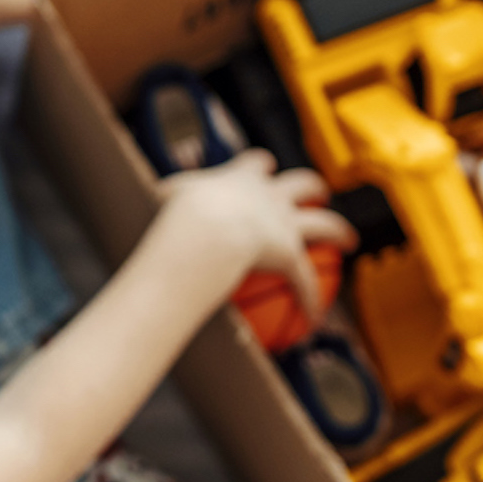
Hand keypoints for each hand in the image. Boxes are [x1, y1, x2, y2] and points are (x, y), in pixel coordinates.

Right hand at [157, 150, 358, 319]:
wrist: (203, 230)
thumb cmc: (174, 216)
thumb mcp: (162, 201)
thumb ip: (159, 203)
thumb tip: (133, 207)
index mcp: (239, 178)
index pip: (255, 164)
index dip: (260, 166)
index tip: (263, 168)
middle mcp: (269, 195)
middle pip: (299, 183)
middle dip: (310, 187)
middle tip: (316, 193)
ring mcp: (284, 223)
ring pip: (324, 223)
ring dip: (339, 231)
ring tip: (349, 241)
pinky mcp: (290, 255)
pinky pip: (306, 281)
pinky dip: (312, 298)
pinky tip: (317, 317)